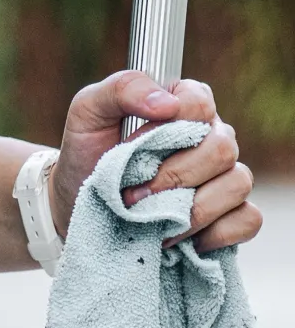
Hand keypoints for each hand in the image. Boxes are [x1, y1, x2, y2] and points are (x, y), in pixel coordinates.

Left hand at [47, 70, 260, 252]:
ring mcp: (224, 176)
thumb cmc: (87, 152)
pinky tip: (184, 239)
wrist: (79, 205)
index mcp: (183, 102)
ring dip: (192, 209)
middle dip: (174, 177)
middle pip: (221, 149)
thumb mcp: (88, 110)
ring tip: (155, 221)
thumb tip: (167, 103)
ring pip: (238, 183)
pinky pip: (248, 220)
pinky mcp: (230, 215)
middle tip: (135, 195)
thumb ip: (124, 88)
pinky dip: (218, 233)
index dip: (168, 128)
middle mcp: (211, 135)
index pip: (200, 103)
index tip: (131, 150)